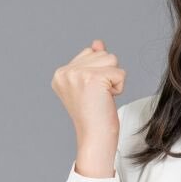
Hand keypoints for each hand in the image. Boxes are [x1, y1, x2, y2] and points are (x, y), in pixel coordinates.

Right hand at [51, 40, 125, 158]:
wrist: (95, 138)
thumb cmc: (94, 116)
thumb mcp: (91, 85)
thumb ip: (92, 62)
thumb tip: (98, 43)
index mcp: (60, 74)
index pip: (90, 53)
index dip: (99, 74)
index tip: (91, 95)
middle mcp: (65, 72)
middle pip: (102, 53)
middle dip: (107, 75)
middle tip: (98, 97)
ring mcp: (77, 74)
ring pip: (111, 59)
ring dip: (113, 80)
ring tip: (102, 98)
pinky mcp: (92, 78)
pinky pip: (119, 72)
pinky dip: (119, 87)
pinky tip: (107, 100)